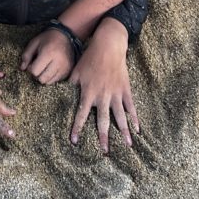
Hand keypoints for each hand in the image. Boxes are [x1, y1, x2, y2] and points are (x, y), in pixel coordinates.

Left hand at [20, 28, 75, 84]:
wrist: (65, 36)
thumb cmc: (47, 38)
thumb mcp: (34, 42)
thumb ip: (26, 55)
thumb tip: (22, 68)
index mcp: (48, 53)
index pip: (35, 71)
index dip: (30, 68)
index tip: (32, 62)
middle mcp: (58, 62)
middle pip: (42, 79)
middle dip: (37, 74)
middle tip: (38, 66)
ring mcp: (65, 68)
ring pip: (49, 82)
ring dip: (44, 77)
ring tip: (44, 67)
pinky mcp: (68, 71)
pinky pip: (56, 81)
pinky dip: (51, 77)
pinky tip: (51, 68)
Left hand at [69, 19, 137, 153]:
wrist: (108, 45)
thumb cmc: (89, 58)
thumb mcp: (76, 71)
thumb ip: (70, 85)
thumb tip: (60, 95)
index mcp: (88, 92)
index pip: (81, 114)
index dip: (77, 128)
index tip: (74, 142)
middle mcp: (102, 96)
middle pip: (103, 120)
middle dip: (103, 137)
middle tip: (105, 152)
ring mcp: (116, 93)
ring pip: (120, 116)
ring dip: (124, 132)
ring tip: (128, 146)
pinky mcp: (125, 89)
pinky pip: (131, 107)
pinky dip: (135, 118)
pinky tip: (138, 130)